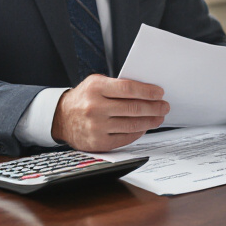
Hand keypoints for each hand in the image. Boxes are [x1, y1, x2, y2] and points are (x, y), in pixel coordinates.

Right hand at [51, 74, 168, 151]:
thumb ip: (117, 85)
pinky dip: (138, 132)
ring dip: (150, 121)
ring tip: (158, 117)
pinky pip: (125, 138)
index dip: (148, 91)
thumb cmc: (83, 98)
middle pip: (133, 108)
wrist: (61, 118)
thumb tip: (146, 91)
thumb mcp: (96, 83)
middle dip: (154, 107)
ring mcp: (96, 127)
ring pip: (132, 124)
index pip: (128, 89)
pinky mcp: (98, 142)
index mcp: (95, 88)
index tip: (159, 93)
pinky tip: (144, 127)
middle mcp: (95, 107)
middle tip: (164, 106)